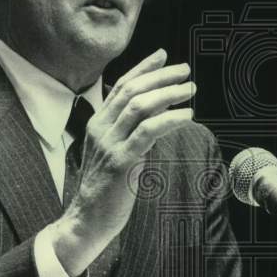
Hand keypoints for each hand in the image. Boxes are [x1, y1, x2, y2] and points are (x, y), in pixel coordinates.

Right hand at [50, 48, 194, 276]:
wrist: (87, 219)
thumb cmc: (105, 189)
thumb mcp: (113, 153)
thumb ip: (128, 133)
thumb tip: (155, 117)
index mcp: (97, 124)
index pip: (120, 87)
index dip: (142, 69)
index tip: (162, 56)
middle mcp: (101, 129)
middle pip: (132, 90)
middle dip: (161, 76)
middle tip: (185, 71)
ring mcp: (110, 145)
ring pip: (140, 106)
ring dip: (168, 94)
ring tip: (189, 90)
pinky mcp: (122, 162)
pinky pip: (148, 131)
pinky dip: (170, 119)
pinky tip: (186, 116)